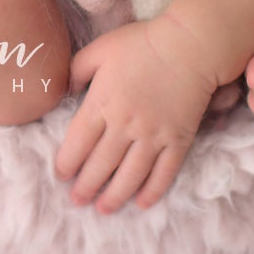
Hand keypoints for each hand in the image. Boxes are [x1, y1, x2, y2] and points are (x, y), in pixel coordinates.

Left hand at [54, 14, 219, 212]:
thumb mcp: (101, 48)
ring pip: (130, 175)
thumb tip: (65, 90)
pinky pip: (163, 173)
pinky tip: (142, 203)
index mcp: (102, 103)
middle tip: (77, 201)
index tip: (61, 175)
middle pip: (100, 165)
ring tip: (103, 209)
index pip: (78, 143)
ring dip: (114, 196)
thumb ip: (78, 69)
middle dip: (86, 186)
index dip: (67, 163)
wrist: (191, 45)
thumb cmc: (143, 43)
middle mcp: (125, 125)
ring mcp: (153, 136)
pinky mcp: (178, 140)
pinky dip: (152, 191)